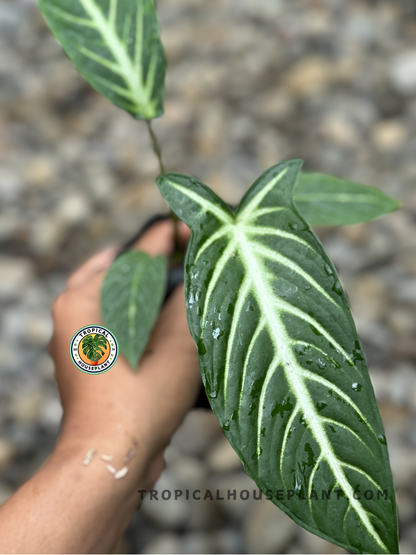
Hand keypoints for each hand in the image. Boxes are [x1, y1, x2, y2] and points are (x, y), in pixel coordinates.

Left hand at [49, 219, 200, 484]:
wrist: (111, 460)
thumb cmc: (139, 401)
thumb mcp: (174, 342)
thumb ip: (185, 300)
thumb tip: (194, 273)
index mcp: (83, 300)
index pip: (133, 254)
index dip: (167, 238)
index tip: (193, 225)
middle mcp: (72, 315)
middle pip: (119, 272)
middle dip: (153, 260)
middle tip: (187, 250)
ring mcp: (77, 338)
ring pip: (117, 298)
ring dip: (148, 287)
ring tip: (181, 275)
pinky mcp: (88, 359)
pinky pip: (116, 321)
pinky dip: (140, 313)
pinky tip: (166, 312)